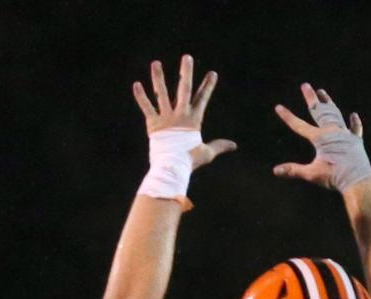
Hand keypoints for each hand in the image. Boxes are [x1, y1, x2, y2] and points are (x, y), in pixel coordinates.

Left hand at [134, 56, 235, 170]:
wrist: (172, 169)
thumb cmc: (190, 161)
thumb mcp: (207, 153)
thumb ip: (219, 145)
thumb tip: (234, 145)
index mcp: (193, 120)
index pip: (203, 99)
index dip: (208, 86)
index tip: (212, 73)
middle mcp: (180, 114)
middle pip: (184, 89)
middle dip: (186, 72)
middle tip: (187, 57)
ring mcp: (166, 118)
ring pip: (161, 93)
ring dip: (158, 77)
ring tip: (156, 63)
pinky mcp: (153, 123)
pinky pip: (146, 106)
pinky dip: (140, 96)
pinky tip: (136, 84)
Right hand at [273, 83, 370, 191]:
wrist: (357, 180)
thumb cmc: (334, 178)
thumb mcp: (312, 174)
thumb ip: (293, 170)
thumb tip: (275, 170)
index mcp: (320, 138)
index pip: (299, 126)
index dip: (287, 117)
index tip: (278, 107)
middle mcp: (332, 131)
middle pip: (319, 111)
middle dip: (311, 98)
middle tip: (305, 85)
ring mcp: (345, 134)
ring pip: (335, 114)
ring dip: (328, 103)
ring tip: (322, 92)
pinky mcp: (356, 141)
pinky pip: (355, 129)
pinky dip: (354, 122)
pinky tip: (353, 115)